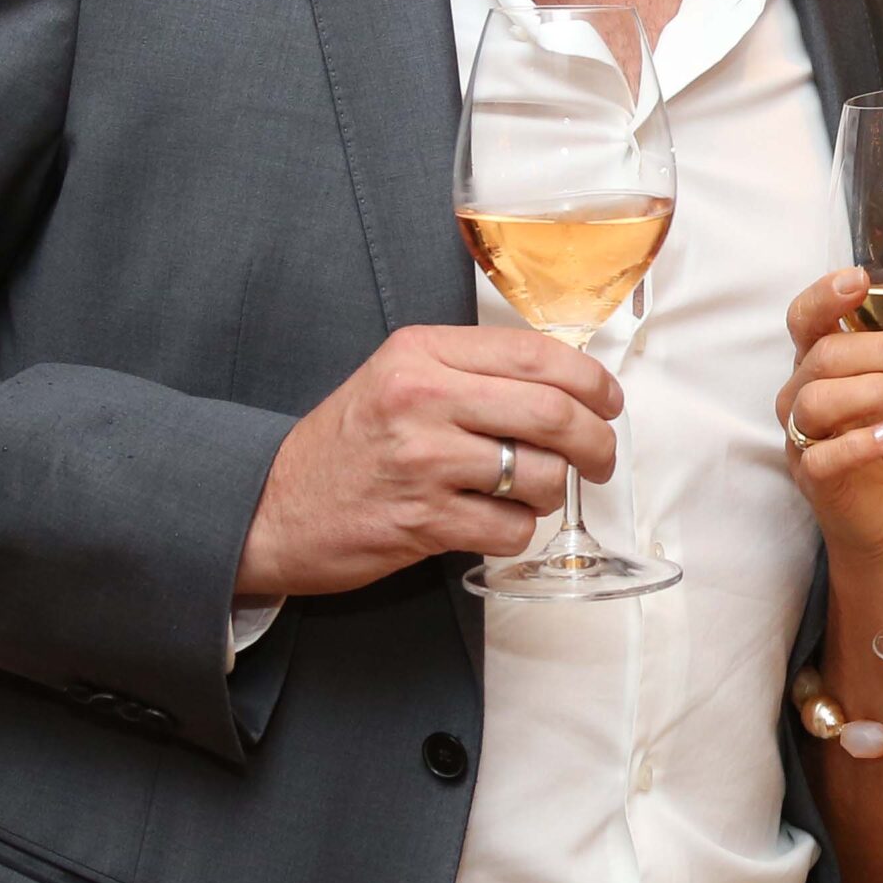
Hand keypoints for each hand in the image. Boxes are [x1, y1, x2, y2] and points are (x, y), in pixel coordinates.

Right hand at [234, 324, 622, 601]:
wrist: (274, 506)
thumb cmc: (350, 442)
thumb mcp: (400, 375)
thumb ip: (472, 369)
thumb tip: (567, 381)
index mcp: (423, 351)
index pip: (538, 354)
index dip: (592, 381)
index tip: (609, 402)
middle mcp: (424, 398)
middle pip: (554, 413)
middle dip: (597, 442)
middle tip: (600, 458)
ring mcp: (424, 462)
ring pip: (541, 475)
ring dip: (555, 491)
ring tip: (534, 492)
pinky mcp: (423, 521)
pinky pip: (511, 528)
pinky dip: (519, 530)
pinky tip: (496, 522)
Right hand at [778, 269, 882, 564]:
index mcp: (818, 363)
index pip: (805, 319)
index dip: (825, 295)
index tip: (860, 279)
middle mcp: (798, 393)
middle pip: (825, 356)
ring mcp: (798, 436)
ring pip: (817, 400)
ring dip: (872, 389)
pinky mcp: (810, 476)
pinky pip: (821, 456)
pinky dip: (860, 442)